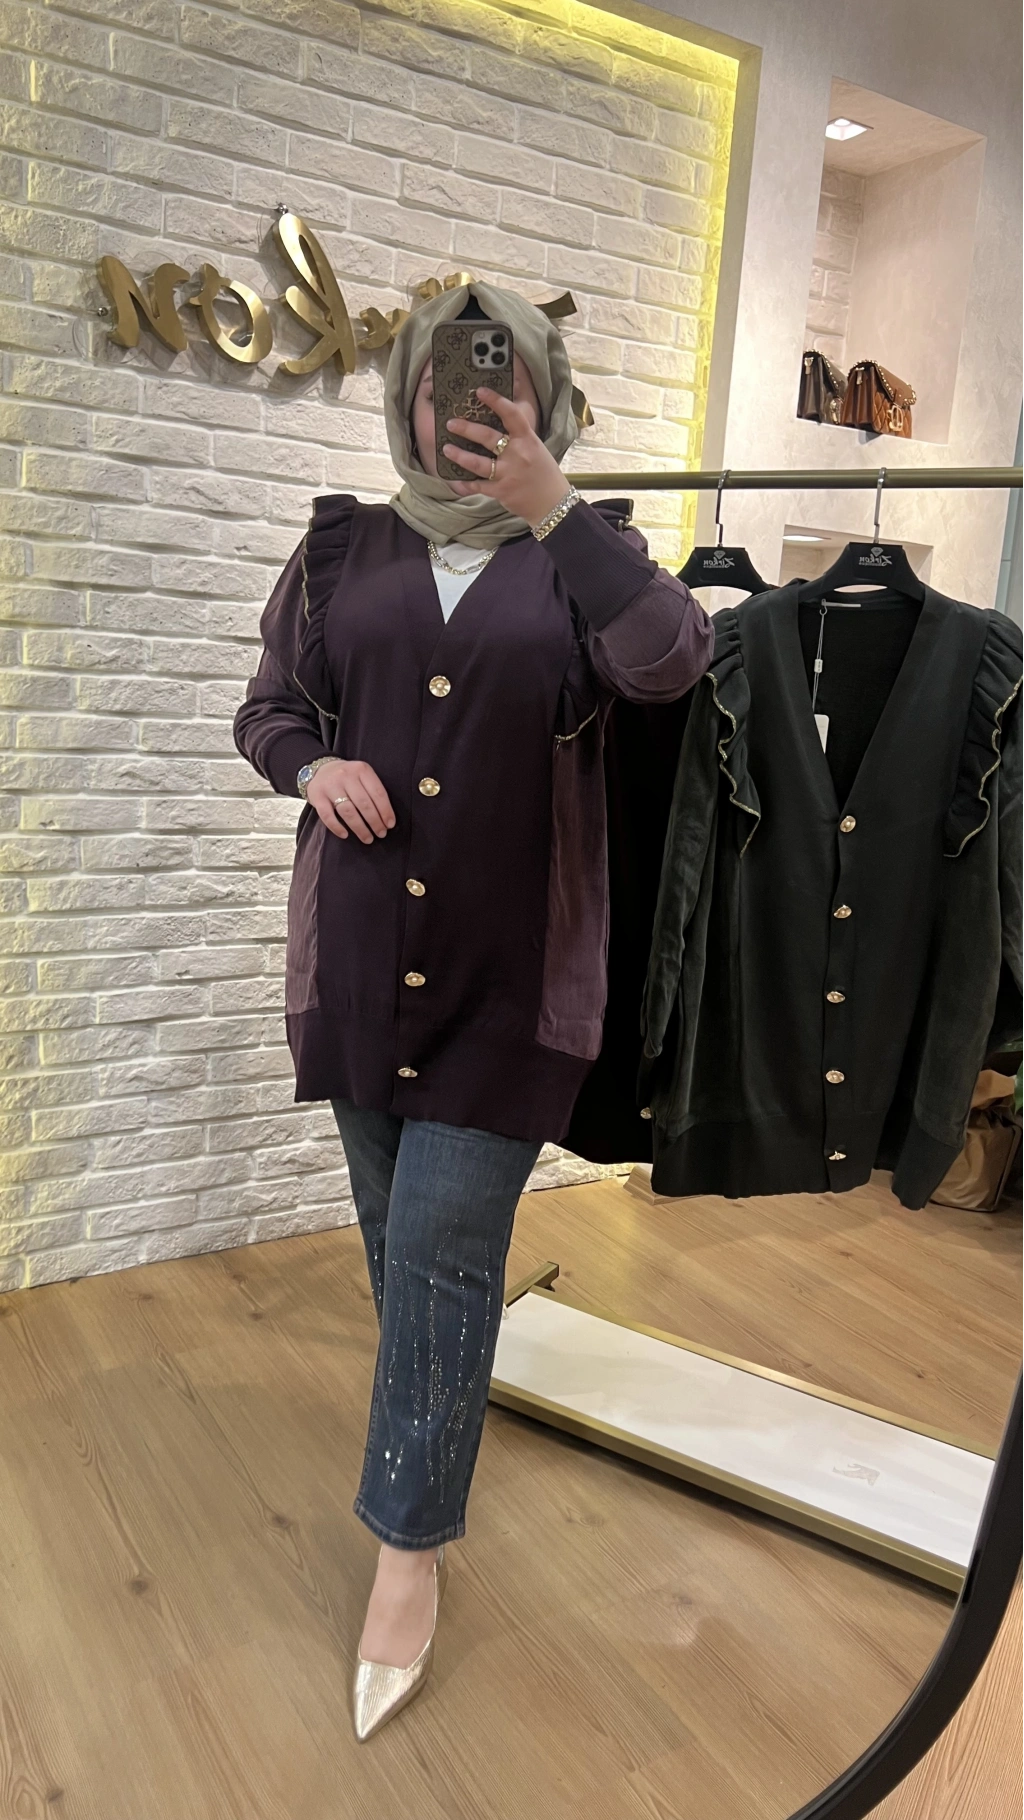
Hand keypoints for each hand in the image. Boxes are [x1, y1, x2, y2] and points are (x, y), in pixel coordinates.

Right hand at [306, 758, 394, 843]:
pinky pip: (327, 816)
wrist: (319, 770)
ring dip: (360, 828)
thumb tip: (386, 817)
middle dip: (375, 822)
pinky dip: (337, 827)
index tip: (390, 824)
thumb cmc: (347, 778)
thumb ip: (372, 790)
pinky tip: (345, 835)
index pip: (378, 793)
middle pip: (364, 803)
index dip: (386, 811)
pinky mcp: (317, 796)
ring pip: (348, 811)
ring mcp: (330, 786)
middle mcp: (346, 776)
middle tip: (381, 834)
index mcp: (361, 770)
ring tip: (368, 839)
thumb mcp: (362, 775)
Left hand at [442, 387, 570, 526]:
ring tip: (446, 449)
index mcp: (528, 439)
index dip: (495, 401)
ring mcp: (508, 474)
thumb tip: (497, 420)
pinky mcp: (501, 491)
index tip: (480, 392)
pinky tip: (455, 480)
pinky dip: (465, 484)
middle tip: (451, 423)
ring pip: (478, 463)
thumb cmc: (544, 473)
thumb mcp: (536, 448)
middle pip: (487, 437)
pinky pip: (478, 486)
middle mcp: (518, 454)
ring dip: (459, 455)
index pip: (511, 415)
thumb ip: (518, 436)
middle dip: (466, 429)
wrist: (552, 503)